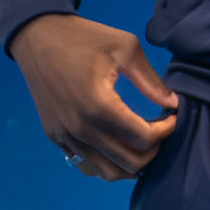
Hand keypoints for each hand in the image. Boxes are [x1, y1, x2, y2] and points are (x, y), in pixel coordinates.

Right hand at [11, 15, 182, 179]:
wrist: (37, 37)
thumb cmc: (83, 37)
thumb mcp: (125, 48)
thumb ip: (150, 80)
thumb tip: (172, 104)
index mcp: (99, 107)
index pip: (144, 138)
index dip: (166, 130)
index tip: (172, 116)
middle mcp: (81, 129)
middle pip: (130, 163)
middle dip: (153, 151)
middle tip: (159, 132)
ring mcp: (65, 137)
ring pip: (108, 173)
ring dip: (131, 165)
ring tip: (141, 144)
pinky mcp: (55, 137)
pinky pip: (85, 165)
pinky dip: (106, 163)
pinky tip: (117, 147)